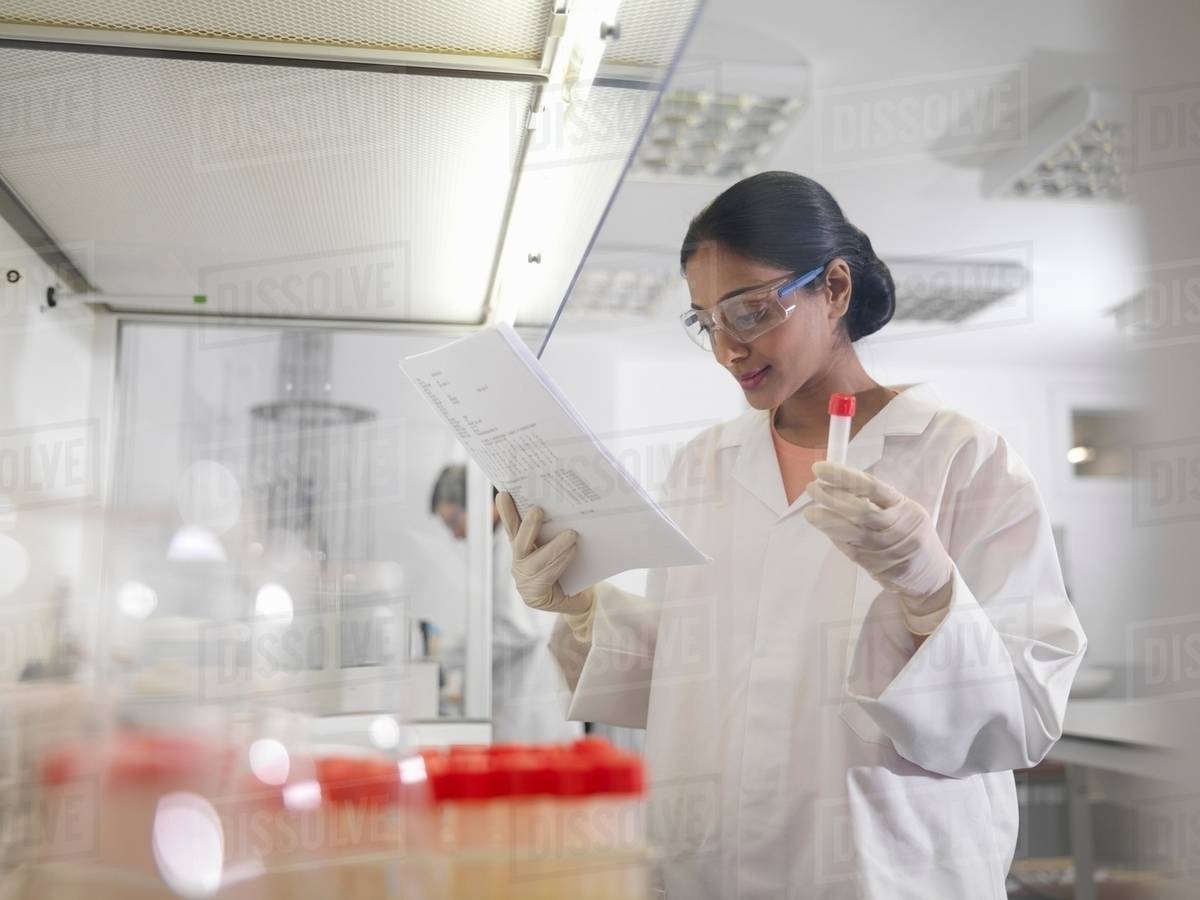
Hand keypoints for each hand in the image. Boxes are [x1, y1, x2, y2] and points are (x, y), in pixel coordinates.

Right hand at [495, 492, 594, 615]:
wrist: (582, 598)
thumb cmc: (573, 566)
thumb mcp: (563, 543)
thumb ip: (556, 528)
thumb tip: (566, 502)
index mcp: (522, 547)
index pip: (513, 526)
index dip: (506, 511)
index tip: (505, 493)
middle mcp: (519, 562)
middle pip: (518, 542)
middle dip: (527, 525)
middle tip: (537, 509)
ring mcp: (524, 580)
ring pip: (535, 561)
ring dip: (554, 546)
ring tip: (572, 533)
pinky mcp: (534, 596)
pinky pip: (547, 577)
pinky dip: (560, 563)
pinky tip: (573, 551)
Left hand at [802, 462, 953, 612]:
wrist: (931, 576)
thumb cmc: (912, 535)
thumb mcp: (905, 512)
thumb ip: (879, 500)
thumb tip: (840, 484)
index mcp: (906, 508)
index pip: (871, 487)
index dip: (843, 476)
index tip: (820, 469)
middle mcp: (898, 528)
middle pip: (859, 510)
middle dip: (830, 497)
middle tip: (811, 487)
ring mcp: (886, 549)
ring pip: (851, 532)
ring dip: (826, 519)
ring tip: (810, 511)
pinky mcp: (875, 566)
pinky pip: (849, 548)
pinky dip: (834, 535)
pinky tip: (823, 526)